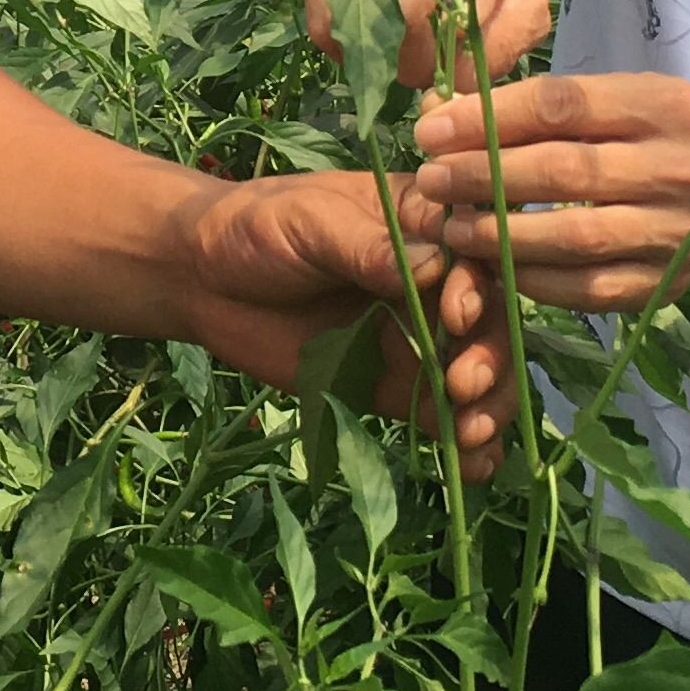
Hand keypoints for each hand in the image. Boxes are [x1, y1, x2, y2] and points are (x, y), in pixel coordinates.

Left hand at [176, 172, 510, 482]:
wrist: (201, 279)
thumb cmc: (256, 228)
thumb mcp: (310, 224)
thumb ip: (368, 248)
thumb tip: (435, 267)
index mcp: (421, 224)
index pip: (473, 254)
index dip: (478, 288)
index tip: (456, 318)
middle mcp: (433, 281)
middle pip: (488, 320)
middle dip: (488, 357)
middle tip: (463, 386)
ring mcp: (415, 336)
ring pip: (475, 371)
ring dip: (487, 405)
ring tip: (471, 435)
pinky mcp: (392, 385)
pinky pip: (438, 413)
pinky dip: (463, 443)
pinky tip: (475, 467)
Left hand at [409, 74, 689, 316]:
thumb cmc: (652, 134)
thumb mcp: (613, 100)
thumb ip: (536, 108)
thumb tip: (440, 115)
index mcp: (664, 105)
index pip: (563, 107)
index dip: (490, 120)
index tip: (430, 131)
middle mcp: (679, 168)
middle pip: (566, 173)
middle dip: (485, 177)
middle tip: (428, 182)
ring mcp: (677, 232)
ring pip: (576, 239)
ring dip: (501, 236)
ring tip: (450, 227)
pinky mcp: (666, 283)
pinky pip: (589, 290)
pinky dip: (534, 280)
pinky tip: (494, 267)